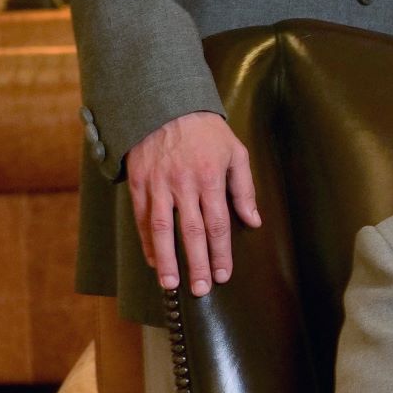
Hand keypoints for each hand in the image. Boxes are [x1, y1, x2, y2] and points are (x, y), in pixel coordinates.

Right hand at [126, 112, 260, 296]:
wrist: (164, 103)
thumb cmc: (205, 130)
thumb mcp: (235, 151)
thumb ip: (244, 188)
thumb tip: (253, 220)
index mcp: (210, 177)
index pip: (217, 223)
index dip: (221, 252)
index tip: (224, 274)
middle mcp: (183, 184)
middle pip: (191, 231)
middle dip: (197, 263)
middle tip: (201, 289)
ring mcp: (158, 184)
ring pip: (162, 228)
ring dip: (167, 258)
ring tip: (170, 284)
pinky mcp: (139, 182)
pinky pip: (141, 218)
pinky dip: (146, 241)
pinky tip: (153, 260)